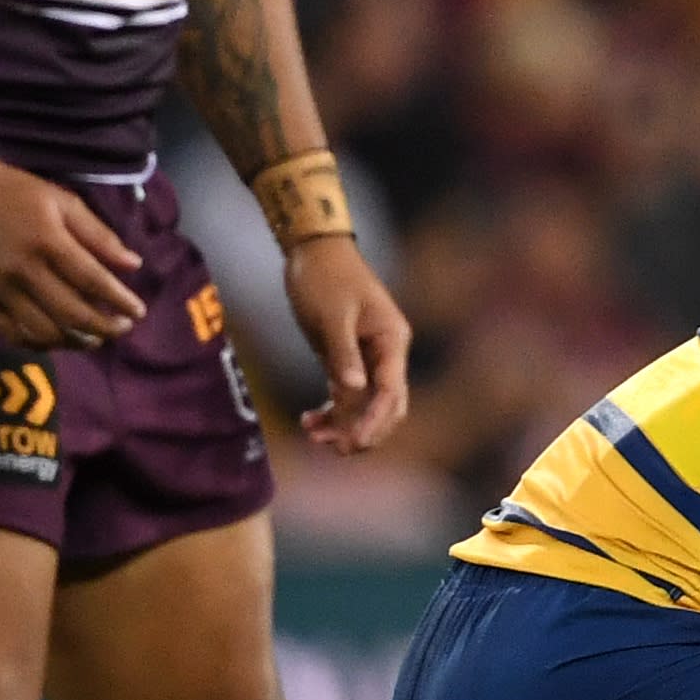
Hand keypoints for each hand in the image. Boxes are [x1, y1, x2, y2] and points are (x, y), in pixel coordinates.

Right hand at [0, 156, 146, 350]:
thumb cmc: (15, 192)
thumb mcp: (62, 201)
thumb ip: (98, 235)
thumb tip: (134, 265)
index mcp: (47, 239)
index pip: (92, 280)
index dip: (119, 300)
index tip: (138, 312)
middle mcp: (22, 268)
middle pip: (70, 312)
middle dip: (104, 327)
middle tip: (122, 328)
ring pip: (42, 330)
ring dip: (75, 342)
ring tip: (94, 339)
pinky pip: (11, 333)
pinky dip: (39, 343)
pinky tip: (57, 339)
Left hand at [284, 234, 411, 453]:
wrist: (313, 251)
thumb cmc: (325, 277)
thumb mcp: (331, 315)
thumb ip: (342, 353)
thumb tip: (352, 390)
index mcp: (391, 340)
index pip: (391, 391)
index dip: (374, 420)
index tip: (353, 441)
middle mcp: (386, 353)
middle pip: (387, 406)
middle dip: (364, 431)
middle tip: (335, 448)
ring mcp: (367, 358)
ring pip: (365, 406)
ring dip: (343, 425)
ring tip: (311, 434)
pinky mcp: (347, 359)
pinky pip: (347, 396)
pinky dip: (332, 412)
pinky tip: (309, 420)